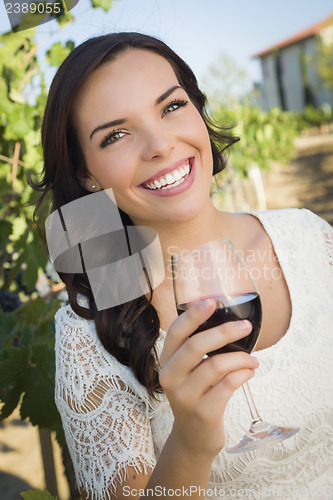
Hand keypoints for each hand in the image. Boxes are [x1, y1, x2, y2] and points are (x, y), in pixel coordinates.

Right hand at [159, 299, 258, 457]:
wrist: (194, 437)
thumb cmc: (197, 394)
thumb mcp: (189, 371)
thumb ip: (198, 350)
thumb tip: (229, 321)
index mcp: (166, 361)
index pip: (176, 332)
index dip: (193, 314)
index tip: (212, 302)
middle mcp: (170, 377)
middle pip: (196, 345)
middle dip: (225, 331)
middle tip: (246, 326)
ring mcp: (185, 397)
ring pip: (216, 365)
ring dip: (241, 358)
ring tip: (252, 358)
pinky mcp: (203, 412)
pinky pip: (229, 384)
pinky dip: (243, 373)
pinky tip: (250, 371)